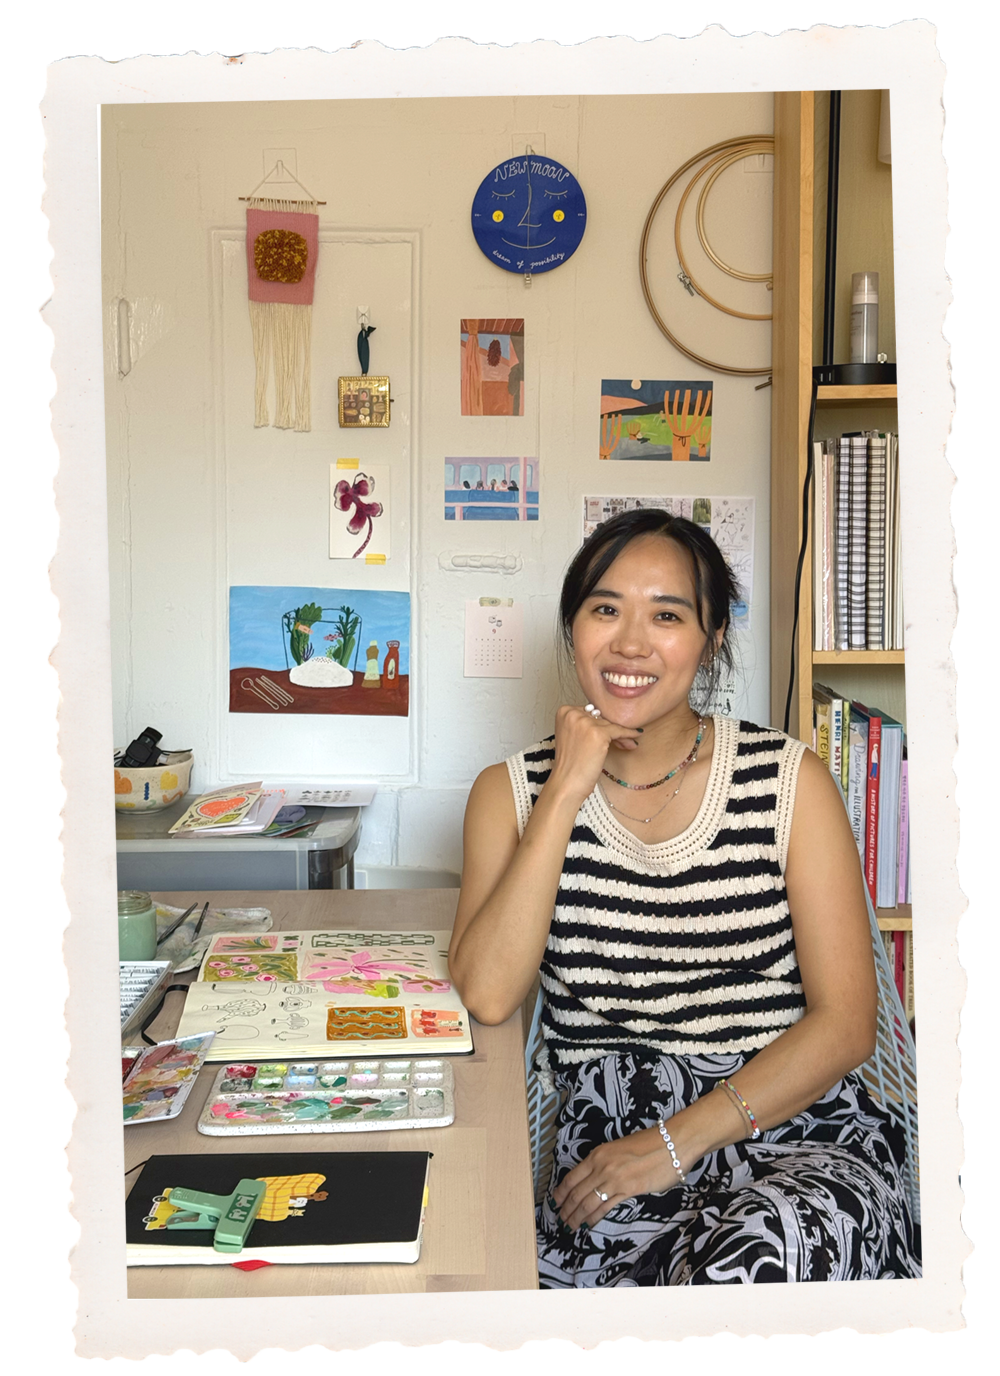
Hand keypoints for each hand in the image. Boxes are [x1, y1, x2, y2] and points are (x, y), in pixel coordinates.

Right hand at [548, 705, 642, 810]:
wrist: (566, 783)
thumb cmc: (569, 765)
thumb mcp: (572, 737)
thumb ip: (584, 725)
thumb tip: (607, 720)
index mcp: (564, 712)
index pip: (590, 712)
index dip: (600, 724)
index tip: (608, 733)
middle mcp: (573, 714)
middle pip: (601, 718)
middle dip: (611, 730)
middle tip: (621, 740)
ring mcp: (585, 722)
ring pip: (611, 725)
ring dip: (621, 735)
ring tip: (627, 744)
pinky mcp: (598, 733)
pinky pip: (619, 731)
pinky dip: (629, 734)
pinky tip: (636, 735)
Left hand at [551, 1126, 677, 1232]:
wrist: (670, 1143)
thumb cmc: (647, 1144)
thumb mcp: (617, 1148)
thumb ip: (604, 1162)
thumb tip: (594, 1178)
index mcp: (598, 1154)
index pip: (572, 1177)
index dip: (561, 1192)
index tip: (556, 1202)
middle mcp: (602, 1166)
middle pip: (577, 1192)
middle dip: (566, 1208)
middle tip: (561, 1219)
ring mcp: (614, 1179)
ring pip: (587, 1202)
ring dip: (577, 1216)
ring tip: (571, 1225)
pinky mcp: (628, 1190)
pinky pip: (605, 1207)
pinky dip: (594, 1217)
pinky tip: (589, 1224)